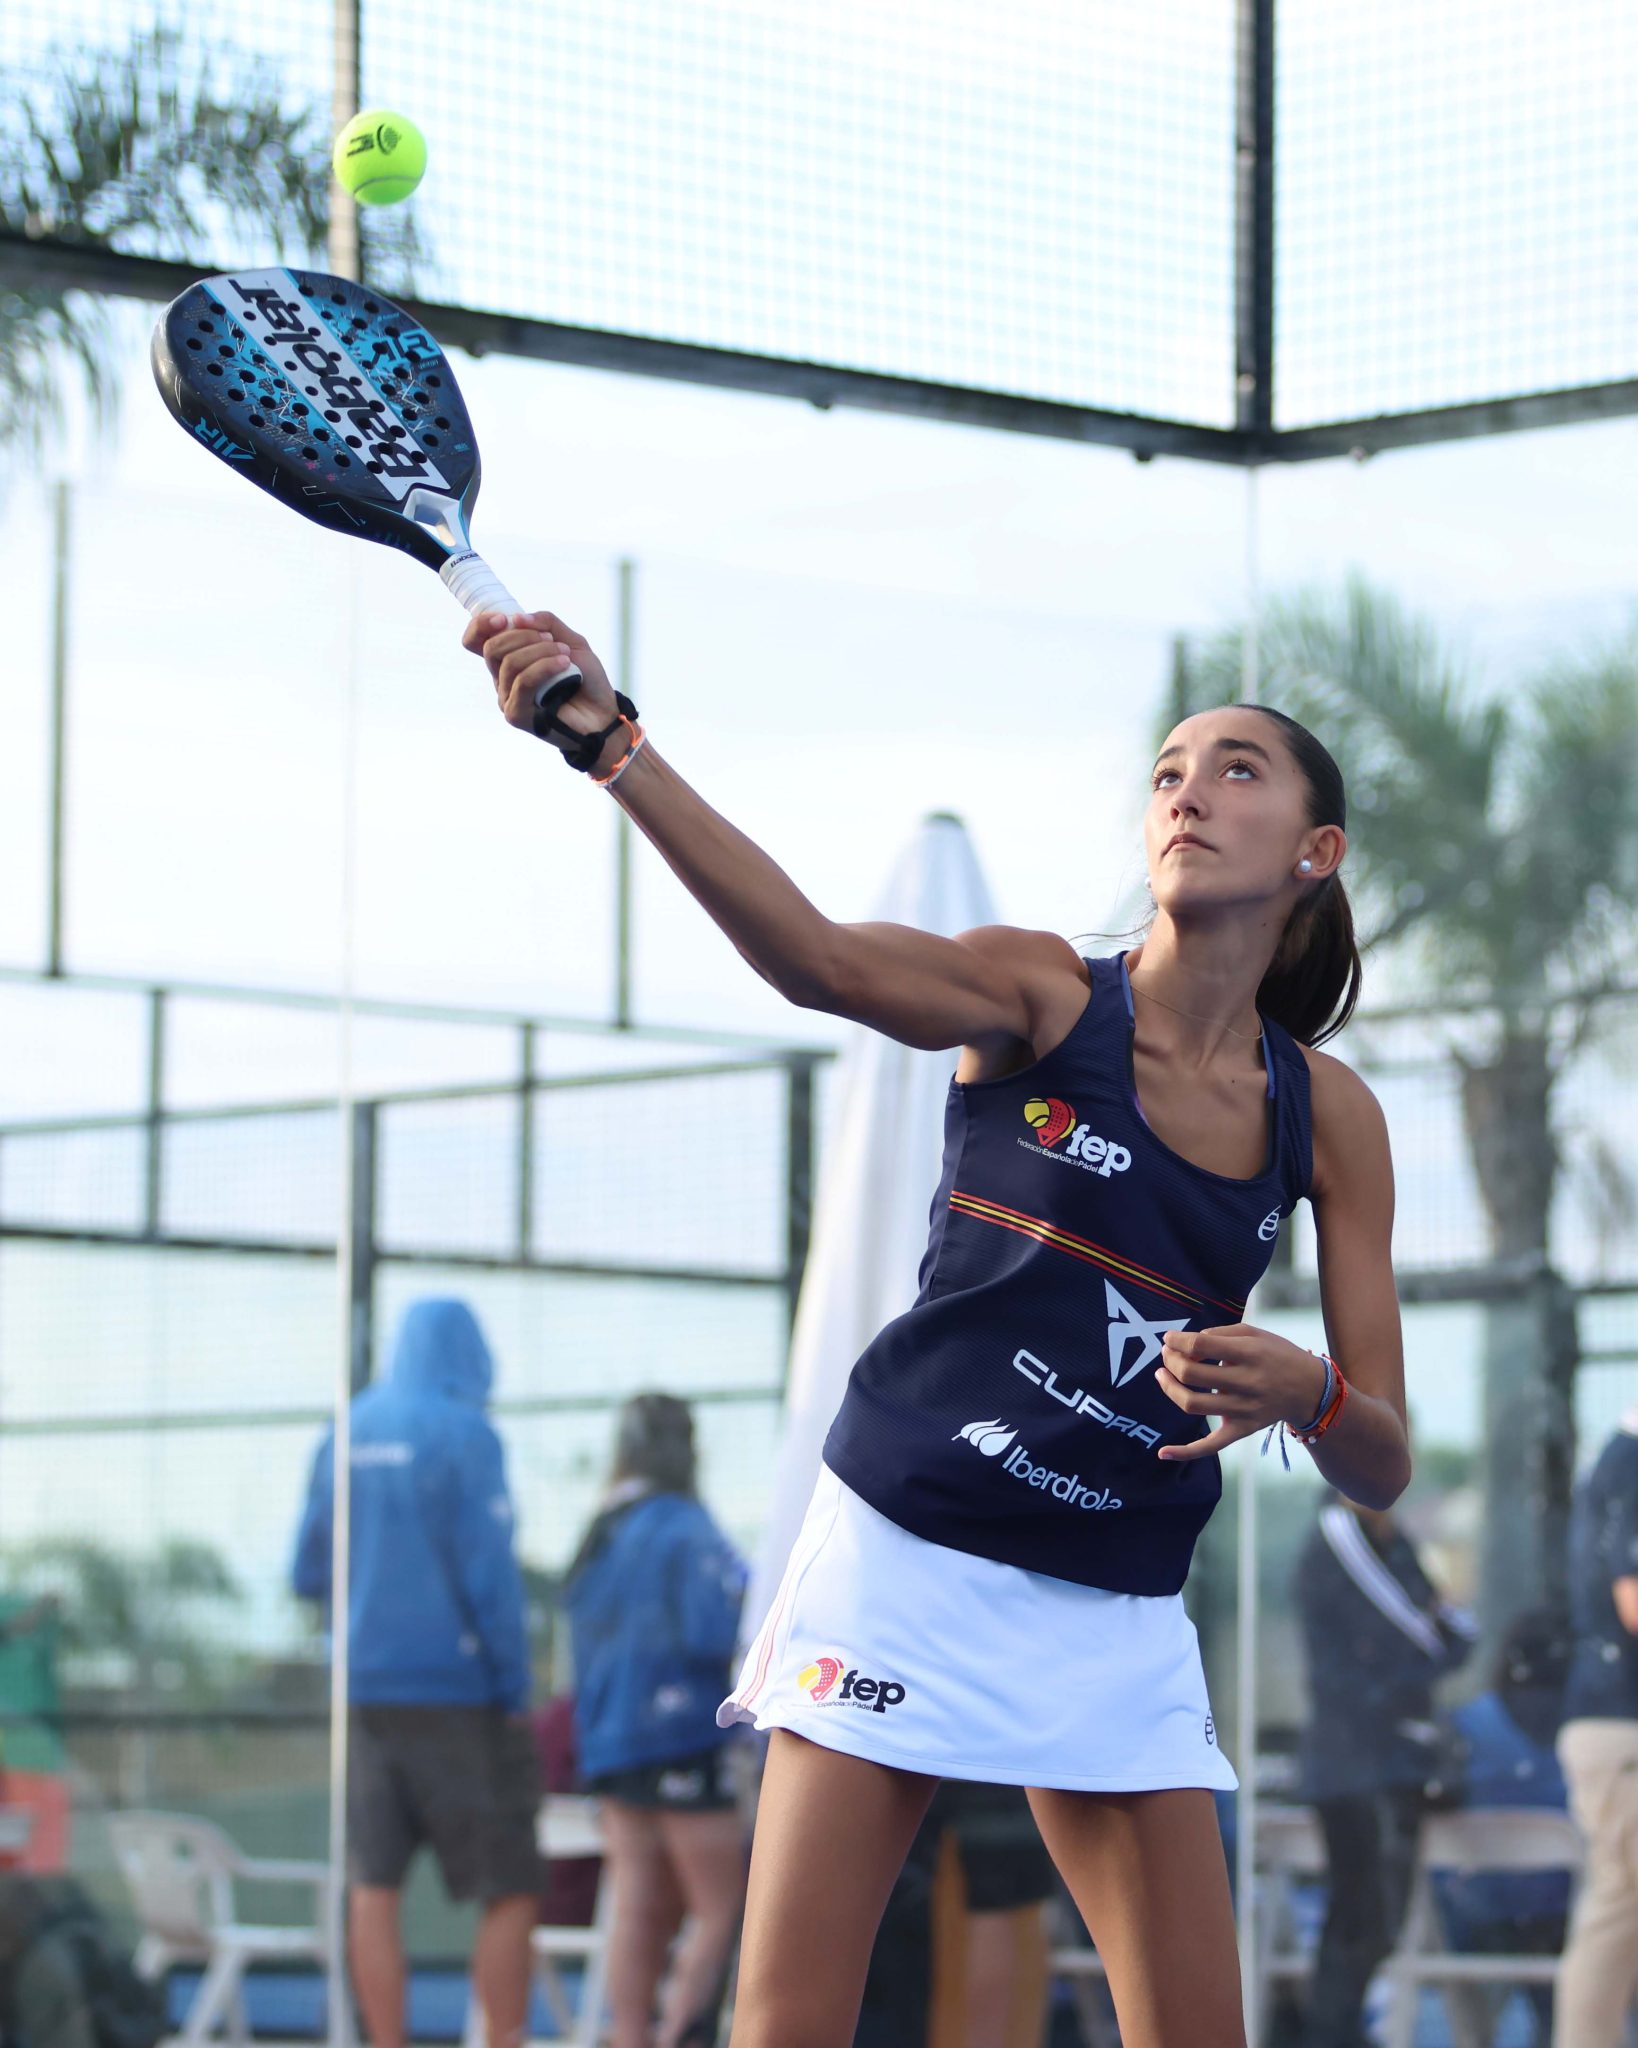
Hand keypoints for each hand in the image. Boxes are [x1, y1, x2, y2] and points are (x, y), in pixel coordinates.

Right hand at [461, 609, 621, 762]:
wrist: (603, 713)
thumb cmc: (586, 680)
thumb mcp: (571, 640)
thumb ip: (547, 623)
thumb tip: (516, 618)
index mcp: (509, 659)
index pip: (475, 640)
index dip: (481, 625)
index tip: (504, 619)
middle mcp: (503, 679)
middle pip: (492, 648)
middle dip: (524, 636)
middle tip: (552, 640)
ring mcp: (507, 698)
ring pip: (510, 663)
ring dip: (541, 651)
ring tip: (565, 656)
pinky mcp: (516, 714)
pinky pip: (522, 682)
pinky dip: (544, 667)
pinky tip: (564, 665)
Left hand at [1154, 1324, 1328, 1462]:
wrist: (1311, 1389)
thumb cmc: (1278, 1355)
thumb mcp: (1254, 1333)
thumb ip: (1219, 1334)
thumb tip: (1187, 1346)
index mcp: (1249, 1353)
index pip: (1201, 1346)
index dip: (1178, 1341)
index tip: (1169, 1338)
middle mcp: (1246, 1383)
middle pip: (1192, 1374)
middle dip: (1171, 1361)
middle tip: (1167, 1354)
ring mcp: (1243, 1410)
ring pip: (1193, 1404)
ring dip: (1169, 1388)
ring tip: (1162, 1375)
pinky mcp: (1242, 1429)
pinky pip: (1211, 1446)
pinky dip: (1186, 1452)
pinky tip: (1163, 1453)